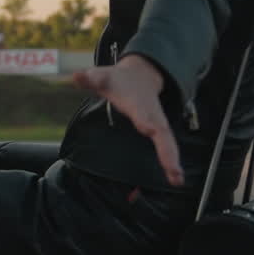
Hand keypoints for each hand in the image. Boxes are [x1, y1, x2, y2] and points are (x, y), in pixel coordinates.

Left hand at [73, 55, 183, 186]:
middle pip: (161, 131)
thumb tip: (76, 76)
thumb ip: (90, 78)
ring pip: (168, 141)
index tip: (149, 129)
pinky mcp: (159, 131)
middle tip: (172, 167)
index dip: (144, 119)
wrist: (140, 75)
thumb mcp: (102, 77)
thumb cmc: (118, 80)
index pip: (140, 111)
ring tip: (177, 179)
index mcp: (136, 102)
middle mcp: (151, 113)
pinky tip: (176, 179)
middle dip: (166, 148)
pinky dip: (172, 162)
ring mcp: (157, 123)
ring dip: (172, 160)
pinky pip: (167, 147)